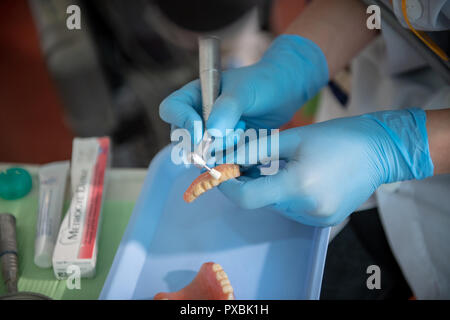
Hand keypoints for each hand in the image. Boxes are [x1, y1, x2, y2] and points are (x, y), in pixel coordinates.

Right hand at [159, 35, 328, 143]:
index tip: (202, 131)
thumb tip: (210, 132)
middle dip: (202, 145)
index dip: (183, 122)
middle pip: (182, 138)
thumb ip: (227, 108)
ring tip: (243, 137)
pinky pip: (220, 161)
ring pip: (202, 154)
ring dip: (220, 153)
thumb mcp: (244, 91)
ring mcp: (211, 135)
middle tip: (228, 140)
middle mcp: (198, 116)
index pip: (172, 109)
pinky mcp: (226, 149)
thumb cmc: (262, 82)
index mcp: (195, 95)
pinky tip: (248, 150)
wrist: (284, 92)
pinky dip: (232, 160)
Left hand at [218, 109, 433, 226]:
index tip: (217, 171)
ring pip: (275, 205)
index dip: (226, 186)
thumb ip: (254, 151)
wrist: (380, 150)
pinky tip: (297, 175)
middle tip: (245, 161)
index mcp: (298, 185)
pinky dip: (285, 193)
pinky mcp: (324, 221)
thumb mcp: (292, 138)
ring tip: (278, 164)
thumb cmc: (337, 137)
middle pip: (260, 200)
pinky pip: (292, 208)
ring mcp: (318, 218)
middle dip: (247, 182)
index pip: (246, 198)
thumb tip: (225, 158)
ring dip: (267, 187)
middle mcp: (307, 209)